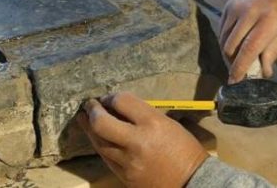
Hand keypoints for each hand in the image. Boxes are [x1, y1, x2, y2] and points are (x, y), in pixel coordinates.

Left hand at [78, 92, 207, 187]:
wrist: (192, 183)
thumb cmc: (184, 149)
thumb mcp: (167, 123)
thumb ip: (143, 114)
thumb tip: (118, 106)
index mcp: (152, 123)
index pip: (121, 101)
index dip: (111, 97)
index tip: (108, 98)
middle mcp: (137, 141)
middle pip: (101, 122)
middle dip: (92, 110)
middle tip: (89, 105)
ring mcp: (128, 161)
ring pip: (98, 141)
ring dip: (88, 127)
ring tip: (84, 118)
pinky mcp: (124, 176)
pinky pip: (105, 157)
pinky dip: (99, 144)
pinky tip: (96, 137)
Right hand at [220, 0, 276, 82]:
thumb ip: (276, 50)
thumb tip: (264, 72)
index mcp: (270, 19)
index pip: (250, 48)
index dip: (240, 67)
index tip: (235, 81)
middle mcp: (250, 11)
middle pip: (232, 45)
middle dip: (233, 63)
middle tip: (240, 73)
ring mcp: (236, 6)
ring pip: (223, 38)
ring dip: (228, 54)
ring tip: (237, 60)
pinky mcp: (228, 5)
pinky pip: (221, 29)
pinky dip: (225, 41)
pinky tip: (235, 46)